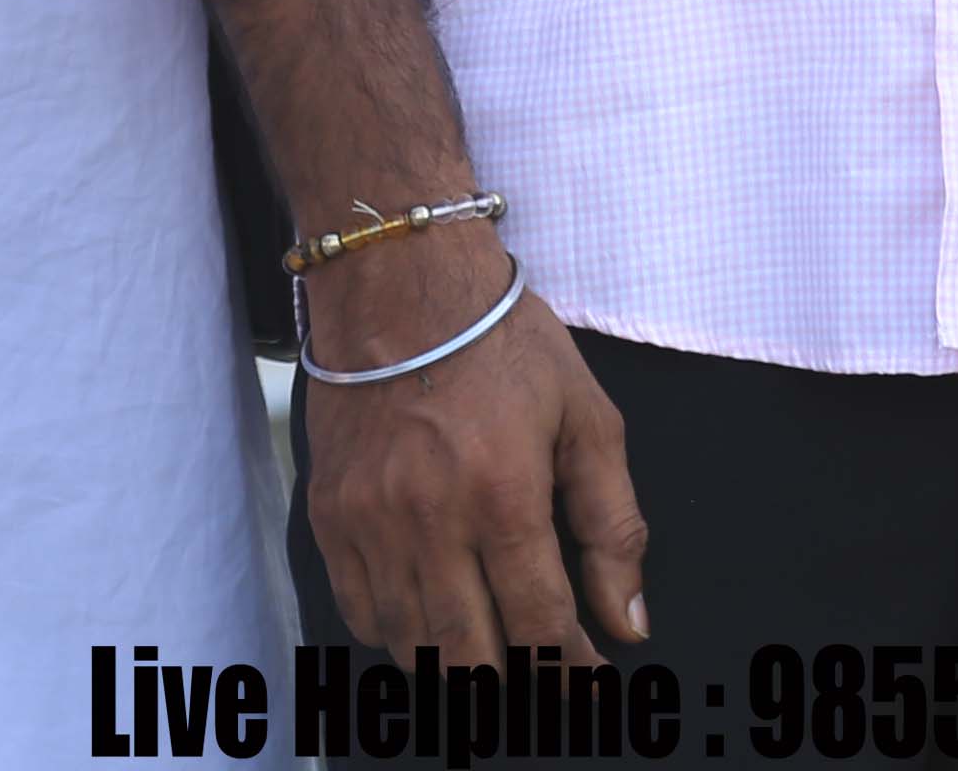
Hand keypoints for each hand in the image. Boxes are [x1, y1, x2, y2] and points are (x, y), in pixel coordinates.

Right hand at [293, 247, 645, 660]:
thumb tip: (629, 623)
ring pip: (409, 643)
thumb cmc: (499, 339)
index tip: (588, 680)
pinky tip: (427, 618)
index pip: (542, 627)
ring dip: (455, 665)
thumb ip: (613, 527)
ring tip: (489, 653)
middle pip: (470, 656)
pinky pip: (356, 608)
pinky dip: (394, 633)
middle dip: (517, 682)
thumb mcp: (587, 419)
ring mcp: (368, 518)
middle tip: (542, 672)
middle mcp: (428, 518)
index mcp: (502, 496)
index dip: (572, 672)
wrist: (395, 276)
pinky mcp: (328, 510)